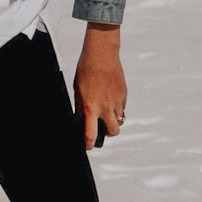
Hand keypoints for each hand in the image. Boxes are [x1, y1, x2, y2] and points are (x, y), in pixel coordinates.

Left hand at [74, 24, 126, 148]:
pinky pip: (122, 106)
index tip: (88, 146)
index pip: (91, 133)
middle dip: (108, 133)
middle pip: (113, 131)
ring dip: (114, 120)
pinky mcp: (124, 94)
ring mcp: (117, 101)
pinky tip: (110, 97)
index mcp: (91, 107)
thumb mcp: (78, 91)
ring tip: (106, 111)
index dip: (89, 144)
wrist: (101, 55)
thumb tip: (81, 118)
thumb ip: (81, 107)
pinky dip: (117, 107)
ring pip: (120, 119)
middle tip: (102, 128)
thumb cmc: (87, 69)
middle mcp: (106, 107)